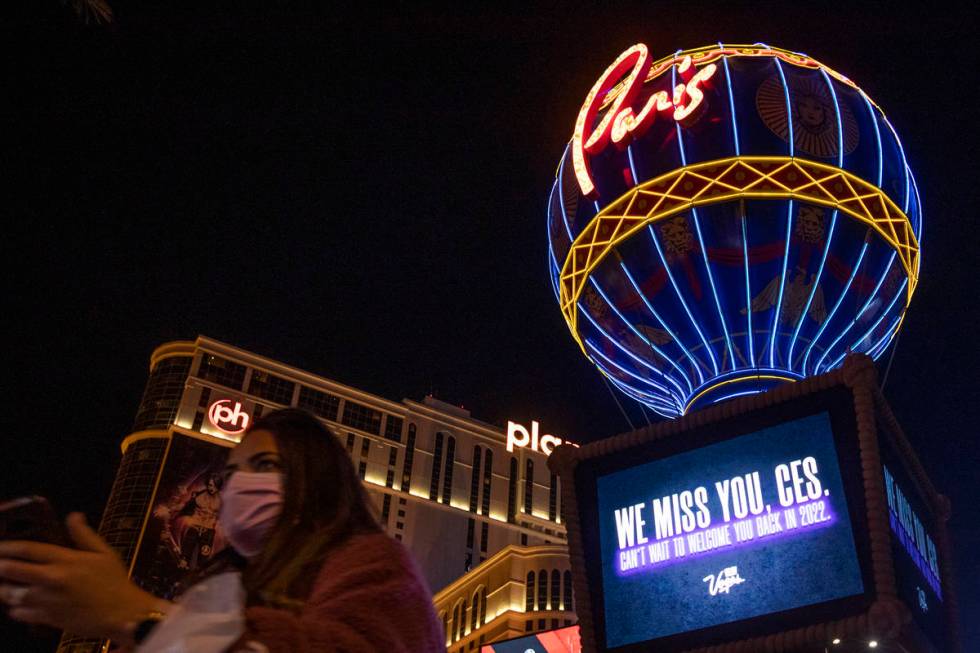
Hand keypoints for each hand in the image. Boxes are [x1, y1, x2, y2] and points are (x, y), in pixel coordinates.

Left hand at [0, 512, 163, 639]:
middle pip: (13, 570)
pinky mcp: (47, 618)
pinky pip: (19, 613)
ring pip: (11, 594)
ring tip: (2, 585)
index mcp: (66, 560)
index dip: (9, 545)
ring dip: (3, 589)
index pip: (29, 549)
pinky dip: (14, 609)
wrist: (122, 614)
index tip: (0, 545)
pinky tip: (16, 605)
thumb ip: (84, 534)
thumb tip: (73, 515)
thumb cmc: (115, 582)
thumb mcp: (104, 553)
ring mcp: (47, 600)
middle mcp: (52, 579)